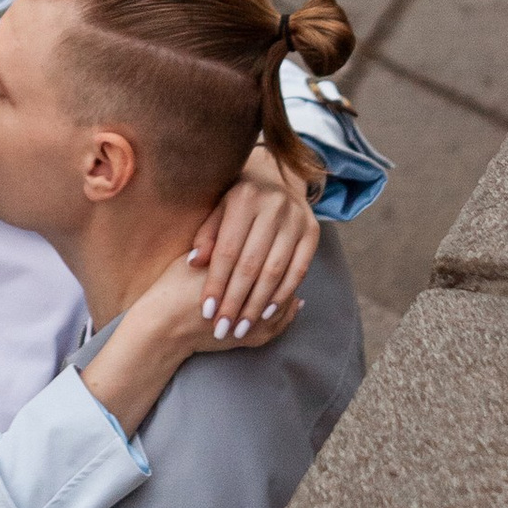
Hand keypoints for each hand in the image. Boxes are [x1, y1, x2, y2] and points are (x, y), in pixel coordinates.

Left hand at [186, 146, 317, 340]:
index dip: (216, 282)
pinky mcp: (312, 231)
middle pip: (250, 264)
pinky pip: (298, 269)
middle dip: (235, 300)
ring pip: (274, 270)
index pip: (227, 250)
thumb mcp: (217, 210)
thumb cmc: (237, 202)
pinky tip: (267, 312)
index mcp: (244, 198)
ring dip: (257, 303)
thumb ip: (206, 236)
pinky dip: (282, 293)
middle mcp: (273, 206)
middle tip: (222, 327)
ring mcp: (296, 218)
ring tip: (242, 326)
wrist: (275, 180)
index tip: (207, 311)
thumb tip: (194, 263)